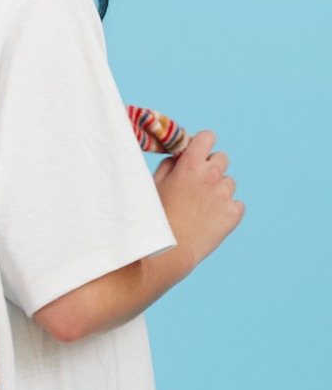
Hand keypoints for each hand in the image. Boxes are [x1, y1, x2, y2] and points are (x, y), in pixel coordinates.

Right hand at [152, 130, 244, 273]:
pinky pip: (236, 204)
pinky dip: (226, 209)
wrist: (169, 252)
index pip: (207, 137)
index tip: (195, 156)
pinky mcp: (234, 214)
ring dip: (218, 189)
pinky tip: (210, 220)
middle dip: (210, 167)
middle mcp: (211, 176)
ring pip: (229, 182)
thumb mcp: (153, 186)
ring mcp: (225, 195)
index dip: (201, 145)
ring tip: (201, 207)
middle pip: (221, 158)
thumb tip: (177, 158)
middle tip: (196, 185)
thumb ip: (168, 166)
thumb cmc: (155, 218)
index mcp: (190, 165)